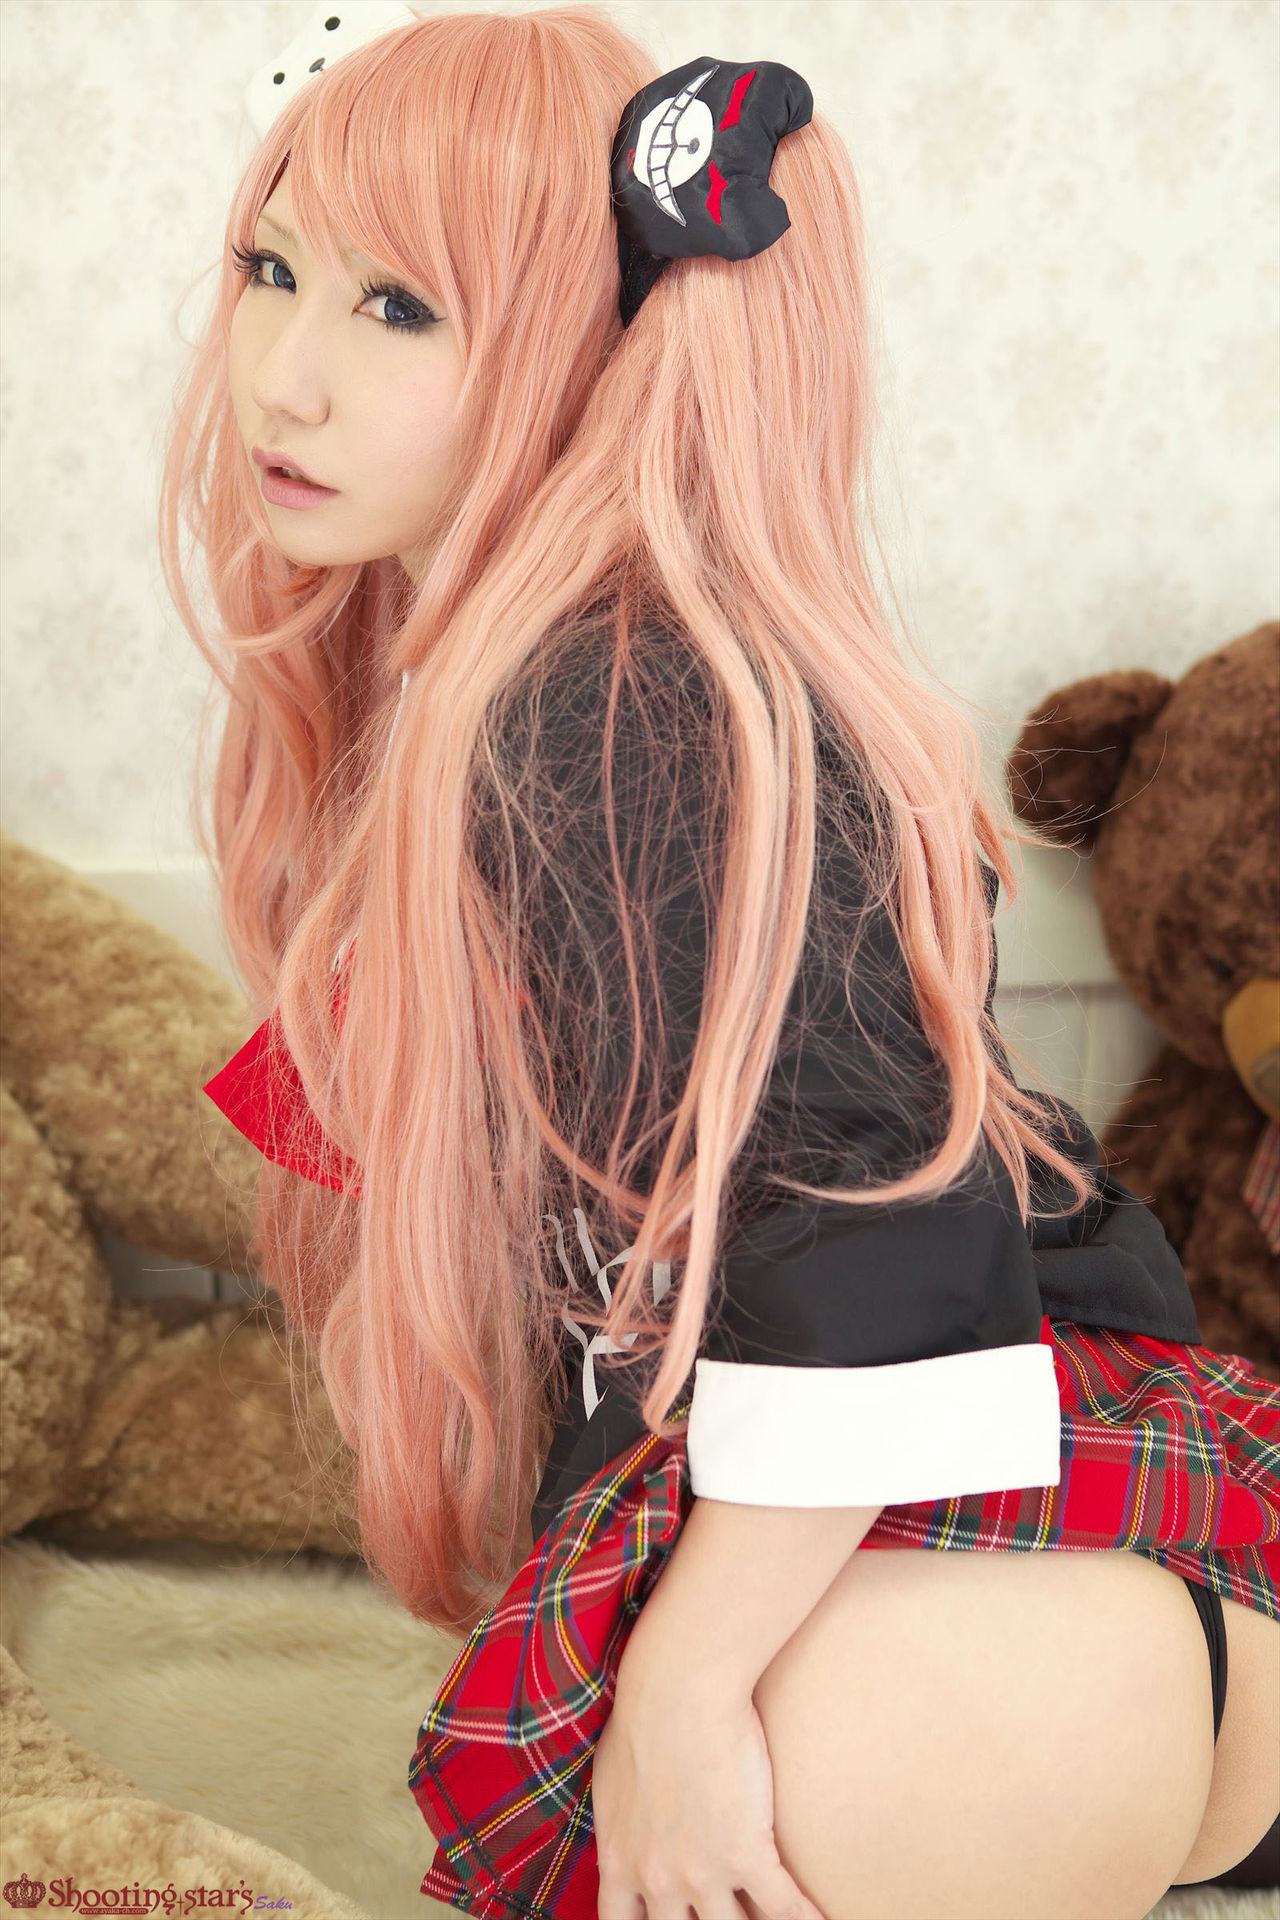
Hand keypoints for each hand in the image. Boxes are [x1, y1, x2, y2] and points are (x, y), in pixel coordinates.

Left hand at [590, 1668, 824, 1919]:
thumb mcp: (610, 1784)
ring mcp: (704, 1874)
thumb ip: (618, 1826)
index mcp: (619, 1861)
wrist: (677, 1691)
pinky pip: (784, 1908)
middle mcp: (659, 1880)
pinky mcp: (747, 1854)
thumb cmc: (640, 1720)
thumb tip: (623, 1837)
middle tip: (720, 1918)